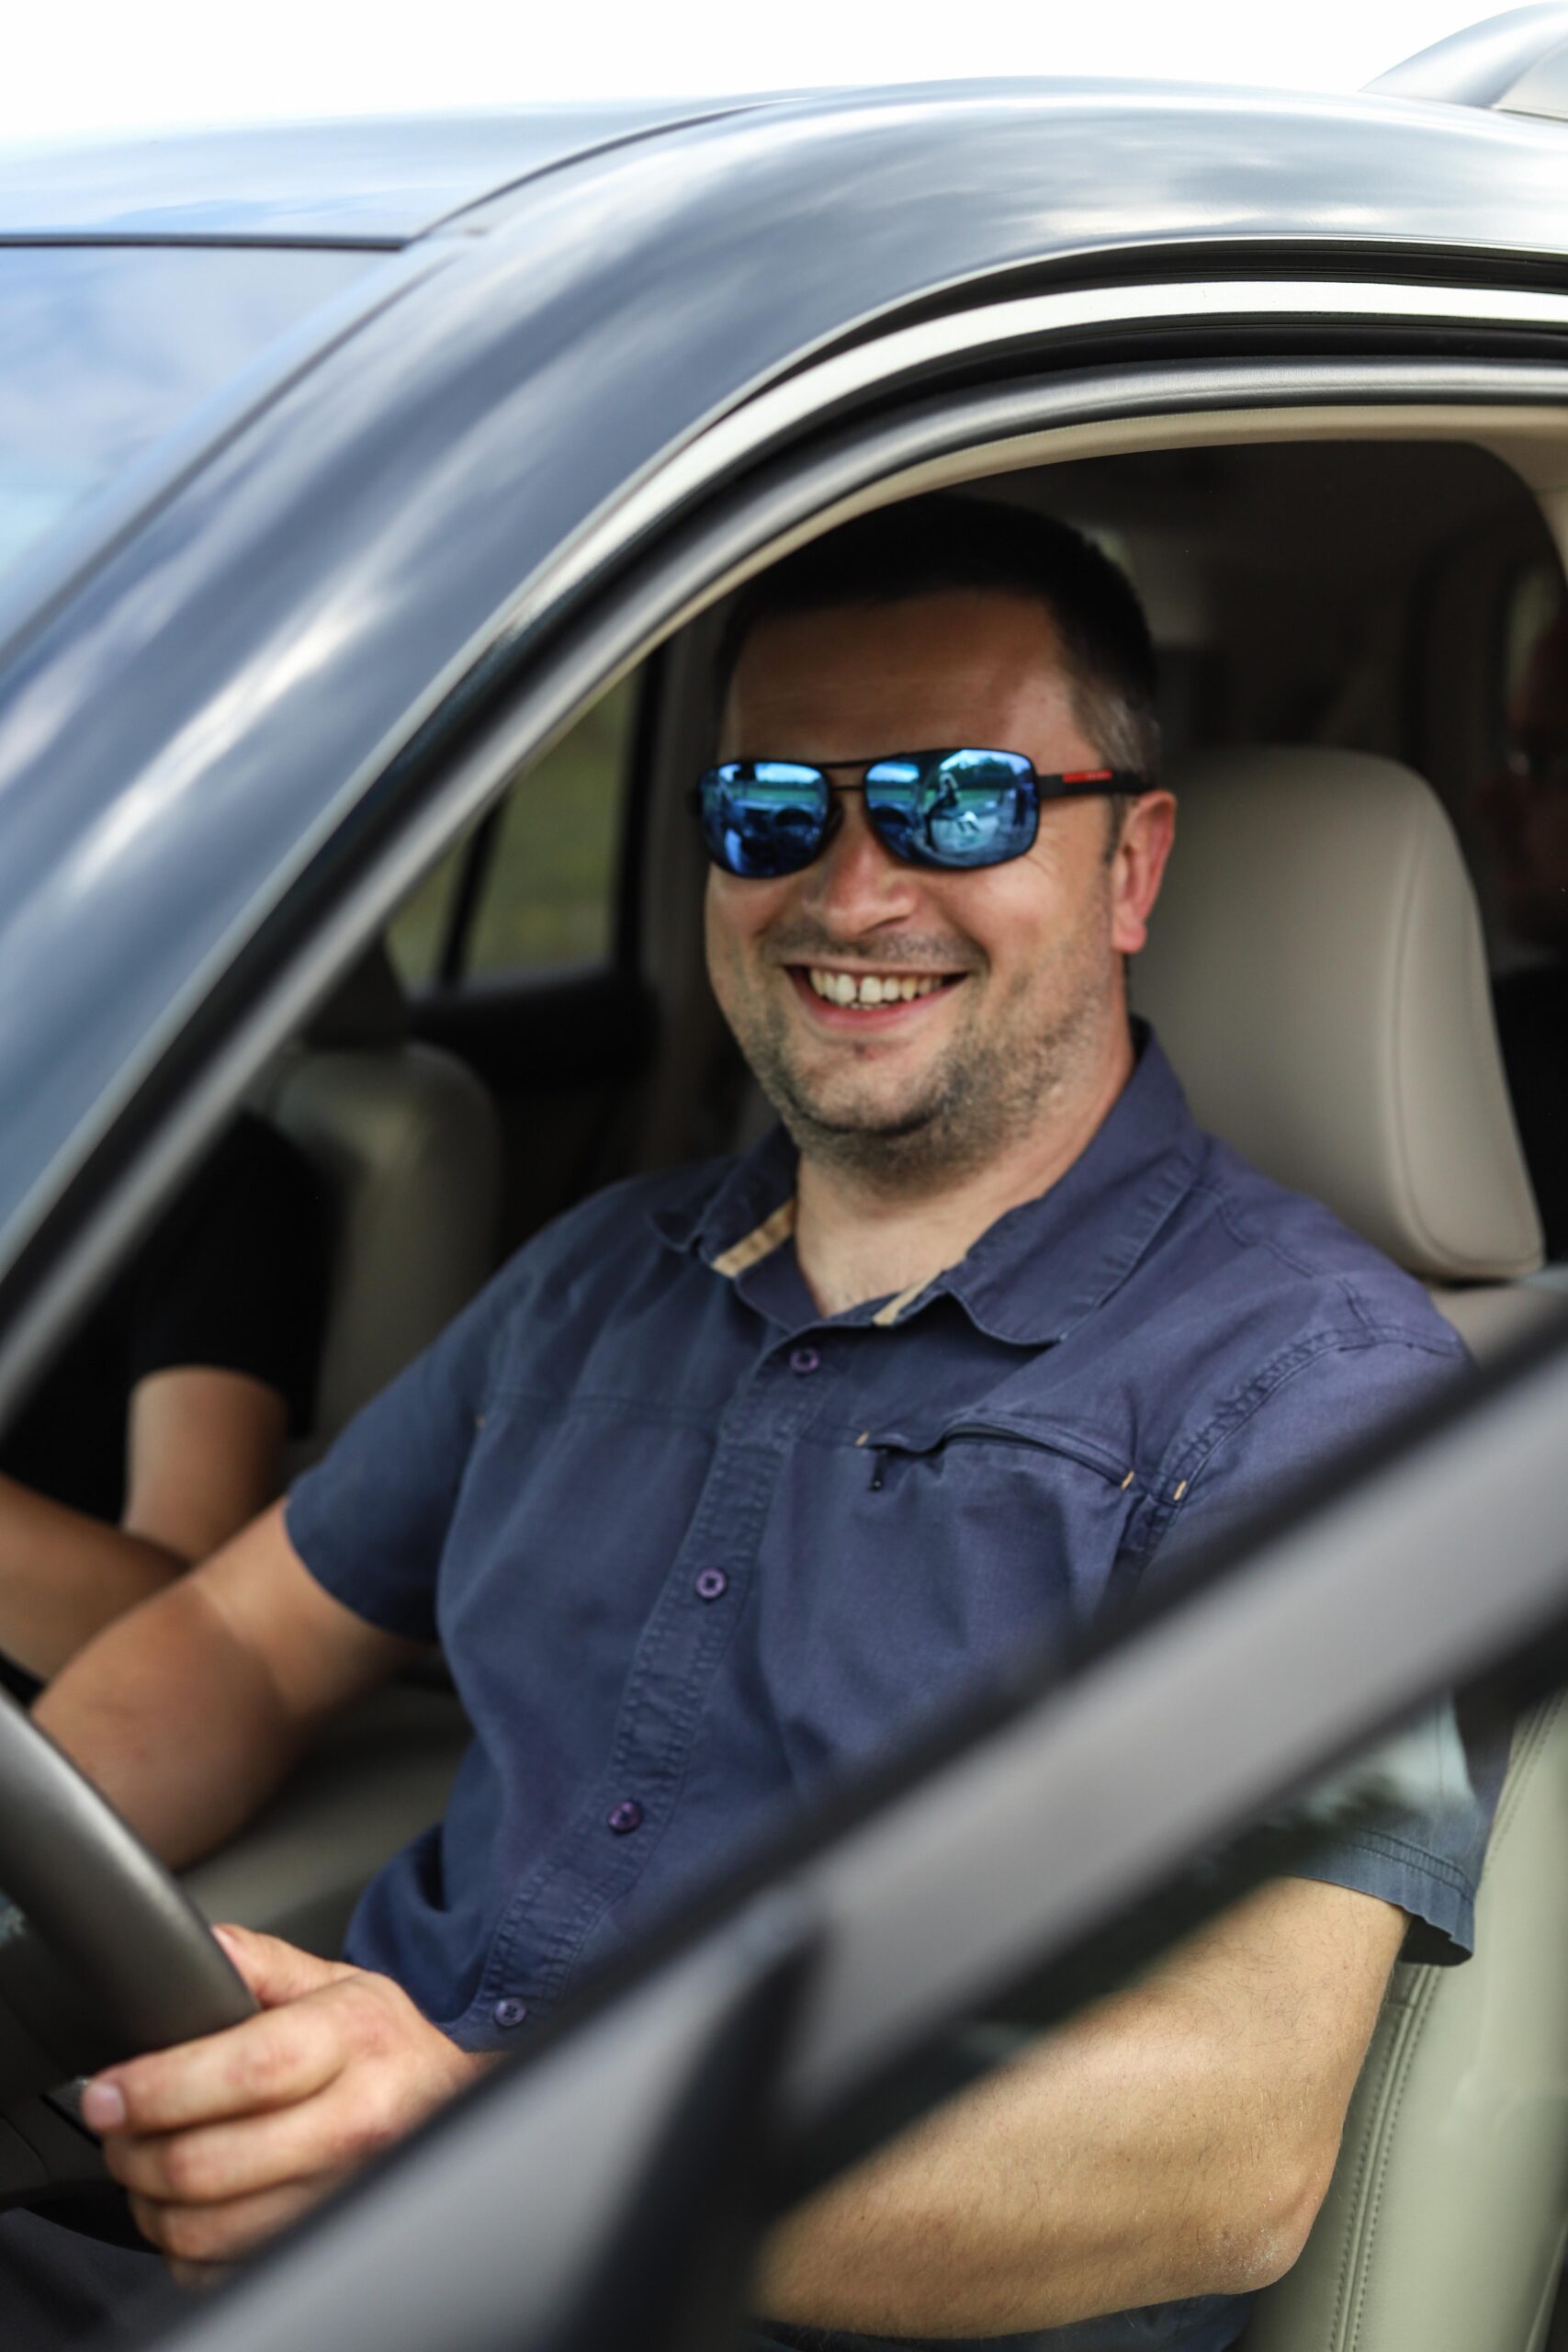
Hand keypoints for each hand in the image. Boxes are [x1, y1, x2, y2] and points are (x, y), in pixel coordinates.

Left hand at [79, 1924, 481, 2283]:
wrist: (448, 2099)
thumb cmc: (381, 2041)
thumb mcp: (333, 1980)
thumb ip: (259, 1961)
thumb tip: (198, 1948)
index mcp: (353, 2041)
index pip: (245, 2071)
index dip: (160, 2088)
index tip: (109, 2092)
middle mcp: (356, 2122)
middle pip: (211, 2163)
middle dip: (133, 2151)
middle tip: (115, 2128)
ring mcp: (341, 2194)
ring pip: (207, 2230)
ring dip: (150, 2204)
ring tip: (146, 2167)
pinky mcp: (326, 2242)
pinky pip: (223, 2271)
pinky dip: (184, 2250)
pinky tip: (190, 2208)